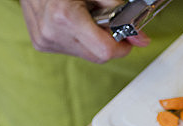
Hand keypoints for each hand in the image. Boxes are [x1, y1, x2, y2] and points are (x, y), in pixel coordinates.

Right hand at [20, 0, 149, 62]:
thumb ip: (120, 11)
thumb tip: (141, 38)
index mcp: (64, 17)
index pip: (105, 51)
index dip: (122, 45)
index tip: (128, 37)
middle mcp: (52, 32)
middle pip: (98, 56)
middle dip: (108, 42)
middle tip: (107, 22)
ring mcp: (45, 40)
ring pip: (86, 54)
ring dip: (92, 40)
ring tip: (84, 17)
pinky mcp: (41, 44)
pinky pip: (72, 50)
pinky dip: (79, 39)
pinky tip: (73, 22)